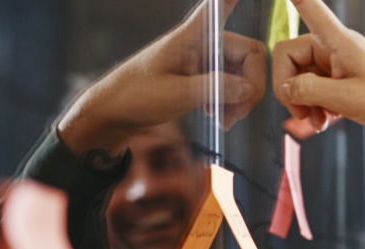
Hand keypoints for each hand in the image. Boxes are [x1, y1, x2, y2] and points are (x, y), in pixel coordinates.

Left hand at [56, 0, 264, 156]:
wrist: (115, 114)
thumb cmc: (135, 96)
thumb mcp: (175, 94)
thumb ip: (215, 88)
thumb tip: (249, 88)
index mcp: (190, 38)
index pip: (215, 10)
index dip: (228, 1)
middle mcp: (202, 45)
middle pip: (247, 54)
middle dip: (250, 86)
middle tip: (237, 112)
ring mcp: (205, 62)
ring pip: (244, 74)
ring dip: (242, 99)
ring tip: (226, 120)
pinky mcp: (204, 79)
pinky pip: (233, 86)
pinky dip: (233, 103)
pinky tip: (220, 117)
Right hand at [270, 0, 364, 174]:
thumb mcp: (346, 99)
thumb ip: (308, 91)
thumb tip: (285, 88)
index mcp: (338, 41)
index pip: (309, 7)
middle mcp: (336, 47)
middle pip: (291, 57)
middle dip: (290, 88)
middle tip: (300, 113)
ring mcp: (340, 63)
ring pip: (303, 77)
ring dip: (303, 101)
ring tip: (317, 122)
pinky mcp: (346, 79)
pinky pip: (318, 88)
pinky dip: (316, 105)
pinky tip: (325, 120)